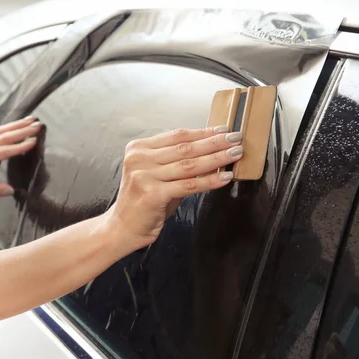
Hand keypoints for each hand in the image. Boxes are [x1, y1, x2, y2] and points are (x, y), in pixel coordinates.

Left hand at [0, 116, 40, 198]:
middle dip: (22, 130)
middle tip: (38, 126)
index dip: (18, 147)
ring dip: (18, 125)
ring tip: (32, 120)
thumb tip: (11, 191)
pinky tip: (18, 125)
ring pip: (2, 131)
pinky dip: (10, 127)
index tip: (33, 142)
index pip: (3, 151)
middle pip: (5, 136)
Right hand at [106, 126, 242, 249]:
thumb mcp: (159, 176)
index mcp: (139, 148)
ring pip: (189, 165)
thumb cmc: (143, 201)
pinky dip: (209, 181)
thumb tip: (213, 153)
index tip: (222, 130)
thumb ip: (179, 163)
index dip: (202, 132)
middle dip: (214, 142)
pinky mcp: (152, 194)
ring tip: (234, 154)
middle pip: (185, 148)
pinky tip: (224, 178)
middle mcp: (140, 159)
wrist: (123, 227)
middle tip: (236, 139)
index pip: (177, 136)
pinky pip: (188, 185)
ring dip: (216, 158)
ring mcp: (145, 176)